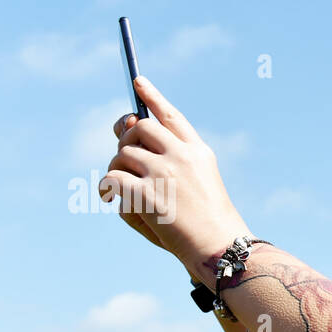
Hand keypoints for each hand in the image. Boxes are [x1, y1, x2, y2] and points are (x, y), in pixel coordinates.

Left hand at [100, 77, 249, 280]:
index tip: (138, 82)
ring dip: (117, 170)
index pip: (171, 116)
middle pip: (139, 128)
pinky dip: (109, 190)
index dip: (152, 96)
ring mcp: (165, 173)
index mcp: (199, 153)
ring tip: (124, 191)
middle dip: (125, 140)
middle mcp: (182, 156)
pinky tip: (113, 199)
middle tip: (124, 159)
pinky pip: (113, 180)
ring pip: (121, 154)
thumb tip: (125, 136)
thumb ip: (170, 161)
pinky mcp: (148, 194)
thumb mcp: (200, 185)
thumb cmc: (209, 224)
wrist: (222, 250)